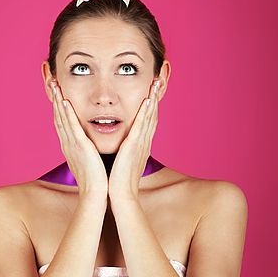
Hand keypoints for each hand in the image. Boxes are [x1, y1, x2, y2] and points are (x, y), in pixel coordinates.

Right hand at [51, 79, 107, 197]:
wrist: (96, 194)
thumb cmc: (97, 179)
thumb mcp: (90, 160)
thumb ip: (88, 150)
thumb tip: (91, 144)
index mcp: (71, 146)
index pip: (63, 121)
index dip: (59, 106)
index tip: (58, 91)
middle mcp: (68, 143)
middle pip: (58, 116)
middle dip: (55, 98)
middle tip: (51, 81)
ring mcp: (72, 144)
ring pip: (62, 117)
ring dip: (58, 100)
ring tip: (55, 84)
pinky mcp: (79, 146)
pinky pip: (71, 126)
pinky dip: (67, 113)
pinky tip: (65, 101)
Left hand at [108, 78, 160, 201]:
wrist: (120, 196)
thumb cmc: (118, 181)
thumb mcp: (123, 161)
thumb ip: (123, 151)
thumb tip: (120, 146)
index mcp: (140, 145)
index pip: (148, 121)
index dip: (151, 105)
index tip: (152, 91)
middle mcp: (144, 142)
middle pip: (152, 115)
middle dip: (155, 97)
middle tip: (159, 80)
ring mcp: (141, 143)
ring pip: (149, 116)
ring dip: (153, 99)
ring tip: (156, 83)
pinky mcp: (134, 146)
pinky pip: (141, 126)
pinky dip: (146, 112)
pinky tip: (147, 100)